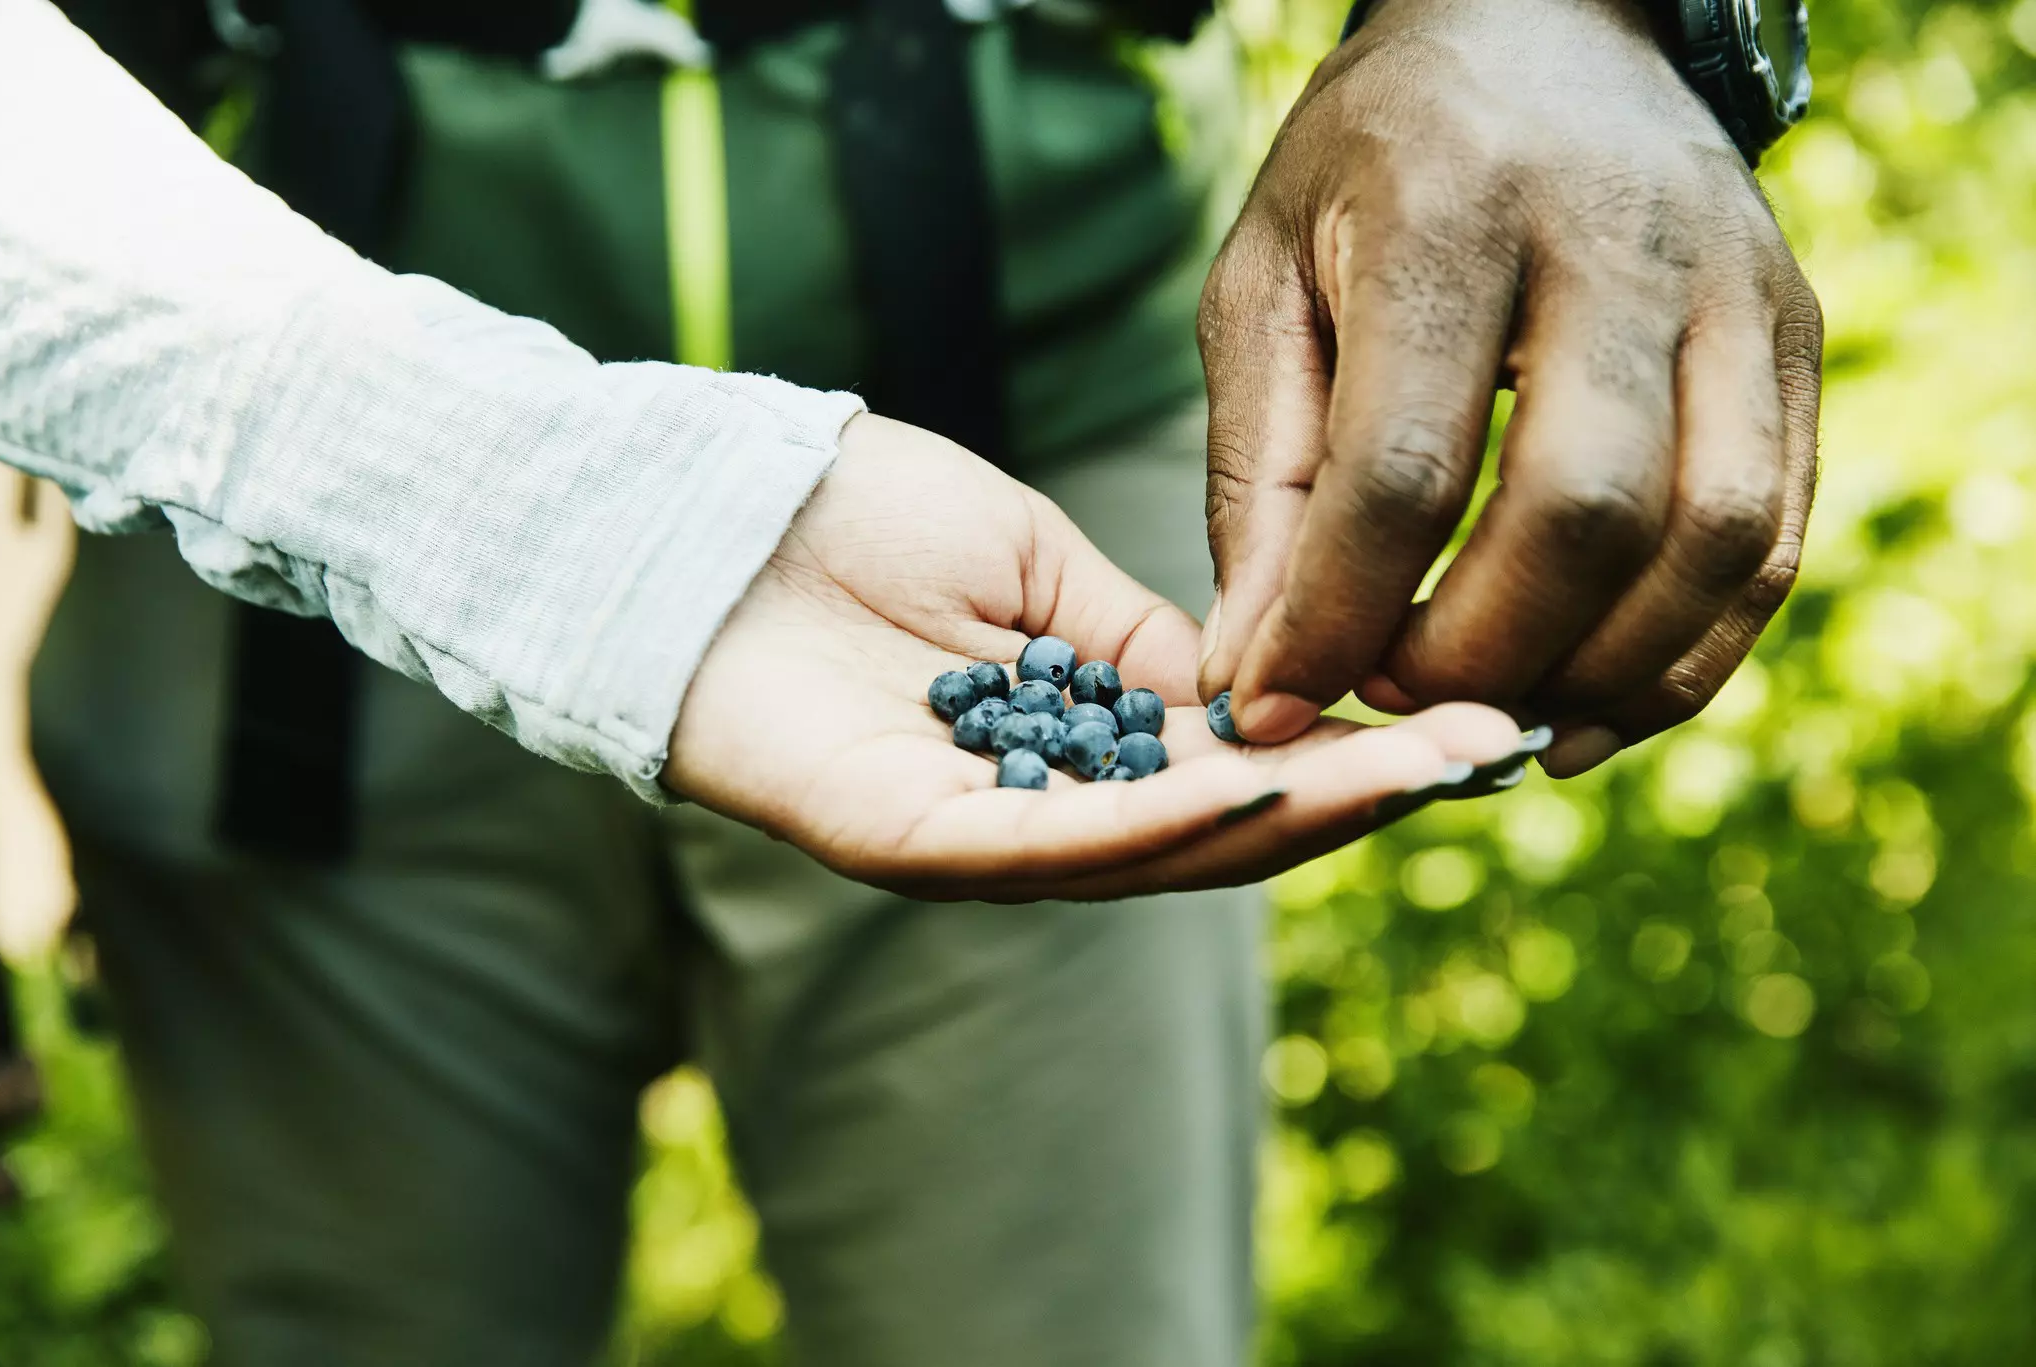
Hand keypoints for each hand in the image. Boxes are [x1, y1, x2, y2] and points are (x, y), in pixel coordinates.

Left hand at [667, 415, 1532, 902]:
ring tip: (1415, 771)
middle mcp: (1041, 809)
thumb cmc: (853, 523)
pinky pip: (1054, 847)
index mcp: (1080, 743)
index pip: (1242, 766)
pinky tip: (1265, 787)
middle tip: (1486, 753)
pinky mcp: (904, 842)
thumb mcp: (1039, 568)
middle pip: (1224, 828)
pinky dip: (1163, 824)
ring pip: (1161, 850)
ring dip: (1296, 816)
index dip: (1359, 750)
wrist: (708, 510)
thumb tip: (1259, 684)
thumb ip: (1142, 642)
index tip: (1472, 714)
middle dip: (1362, 792)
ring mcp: (976, 836)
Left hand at [1196, 0, 1822, 775]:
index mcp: (1450, 209)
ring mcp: (1734, 286)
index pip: (1407, 464)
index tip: (1279, 702)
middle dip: (1476, 654)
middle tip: (1394, 700)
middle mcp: (1616, 240)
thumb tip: (1262, 672)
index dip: (1338, 617)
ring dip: (1594, 675)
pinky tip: (1586, 702)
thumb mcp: (1264, 284)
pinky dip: (1685, 656)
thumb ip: (1259, 481)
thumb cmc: (1374, 171)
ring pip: (1710, 538)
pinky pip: (1770, 539)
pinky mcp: (1795, 336)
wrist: (1541, 29)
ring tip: (1489, 722)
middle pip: (1581, 510)